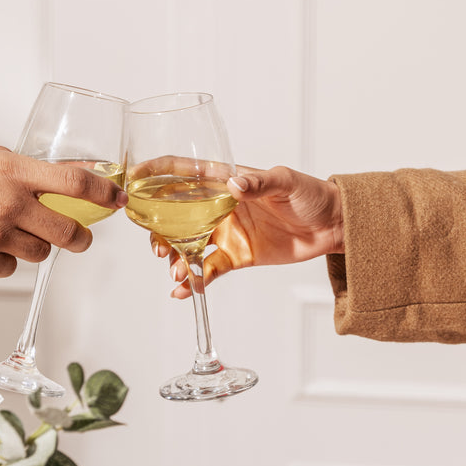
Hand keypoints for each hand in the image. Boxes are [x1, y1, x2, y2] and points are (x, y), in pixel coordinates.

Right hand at [0, 146, 127, 277]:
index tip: (115, 199)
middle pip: (67, 232)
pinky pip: (8, 269)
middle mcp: (8, 204)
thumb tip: (48, 183)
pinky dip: (2, 261)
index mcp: (10, 170)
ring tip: (10, 234)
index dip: (102, 194)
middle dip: (79, 238)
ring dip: (34, 247)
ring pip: (38, 254)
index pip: (74, 184)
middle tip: (80, 239)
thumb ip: (14, 172)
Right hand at [151, 165, 343, 297]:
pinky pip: (208, 270)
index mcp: (224, 180)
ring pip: (187, 246)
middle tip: (158, 249)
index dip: (154, 175)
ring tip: (175, 273)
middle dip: (159, 232)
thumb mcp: (285, 182)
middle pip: (175, 216)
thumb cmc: (312, 194)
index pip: (182, 173)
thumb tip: (233, 184)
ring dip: (175, 259)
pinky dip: (195, 282)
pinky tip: (185, 292)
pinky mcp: (236, 257)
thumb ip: (258, 183)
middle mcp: (218, 206)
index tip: (131, 182)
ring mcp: (225, 232)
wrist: (334, 226)